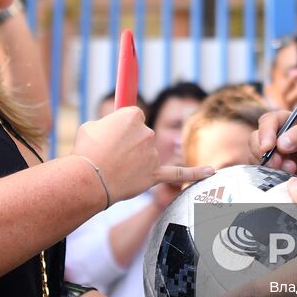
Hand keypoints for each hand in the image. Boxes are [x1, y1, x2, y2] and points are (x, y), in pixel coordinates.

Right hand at [74, 106, 210, 201]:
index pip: (134, 117)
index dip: (122, 128)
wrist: (88, 181)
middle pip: (142, 134)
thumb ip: (109, 124)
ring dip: (133, 160)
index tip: (115, 134)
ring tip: (114, 169)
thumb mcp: (91, 126)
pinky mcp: (154, 174)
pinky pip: (178, 173)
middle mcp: (147, 132)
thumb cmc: (86, 152)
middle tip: (110, 155)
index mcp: (133, 115)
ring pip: (146, 153)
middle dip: (128, 144)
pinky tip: (210, 172)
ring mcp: (152, 154)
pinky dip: (195, 173)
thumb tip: (114, 131)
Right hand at [252, 111, 296, 203]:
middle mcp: (278, 137)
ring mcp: (274, 155)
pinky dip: (268, 175)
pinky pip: (259, 171)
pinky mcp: (272, 172)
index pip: (269, 121)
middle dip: (264, 152)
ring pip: (255, 155)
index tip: (269, 147)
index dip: (266, 132)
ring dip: (268, 165)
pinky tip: (286, 178)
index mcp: (290, 124)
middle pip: (256, 138)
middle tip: (279, 163)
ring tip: (291, 171)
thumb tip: (281, 142)